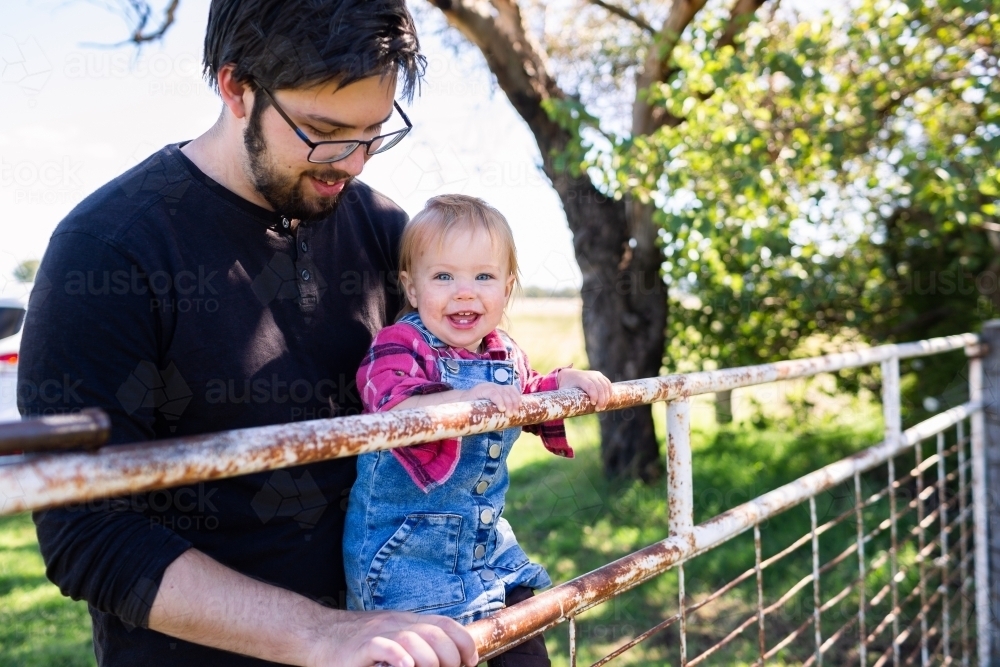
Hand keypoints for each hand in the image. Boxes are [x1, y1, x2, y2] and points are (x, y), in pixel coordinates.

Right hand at [311, 609, 477, 666]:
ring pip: (413, 639)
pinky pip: (382, 647)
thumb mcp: (392, 634)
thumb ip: (415, 642)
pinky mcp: (359, 648)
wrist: (317, 634)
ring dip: (429, 661)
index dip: (463, 643)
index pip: (446, 624)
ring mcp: (378, 633)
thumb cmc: (357, 642)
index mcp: (407, 621)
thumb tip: (445, 659)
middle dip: (449, 657)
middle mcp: (396, 623)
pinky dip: (398, 657)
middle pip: (434, 633)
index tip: (468, 662)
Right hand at [461, 382, 522, 413]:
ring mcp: (487, 386)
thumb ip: (495, 417)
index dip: (517, 397)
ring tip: (509, 415)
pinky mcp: (481, 389)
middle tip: (514, 415)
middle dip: (514, 403)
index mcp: (496, 389)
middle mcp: (493, 386)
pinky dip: (499, 401)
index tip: (520, 407)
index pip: (511, 389)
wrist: (457, 406)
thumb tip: (503, 427)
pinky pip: (493, 393)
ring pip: (503, 392)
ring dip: (508, 404)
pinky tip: (502, 409)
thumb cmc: (473, 411)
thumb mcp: (487, 412)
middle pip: (508, 391)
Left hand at [558, 369, 612, 409]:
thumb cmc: (566, 386)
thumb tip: (560, 411)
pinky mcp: (599, 376)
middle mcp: (589, 375)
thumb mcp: (563, 392)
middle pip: (600, 387)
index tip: (593, 404)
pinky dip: (609, 391)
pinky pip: (607, 383)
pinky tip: (607, 400)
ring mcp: (595, 374)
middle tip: (598, 409)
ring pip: (605, 385)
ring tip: (602, 407)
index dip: (594, 395)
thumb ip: (563, 400)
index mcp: (580, 378)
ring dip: (606, 397)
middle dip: (601, 399)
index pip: (590, 386)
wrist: (568, 375)